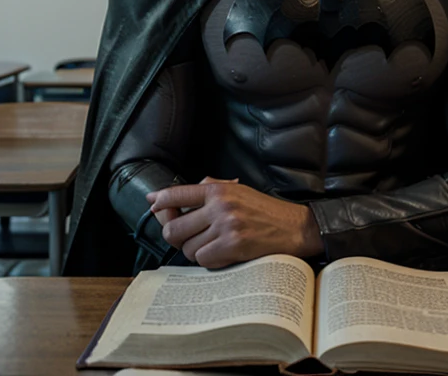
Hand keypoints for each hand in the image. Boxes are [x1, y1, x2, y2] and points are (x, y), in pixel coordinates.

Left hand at [146, 178, 322, 268]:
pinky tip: (221, 254)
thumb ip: (210, 187)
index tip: (153, 204)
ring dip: (194, 251)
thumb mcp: (238, 190)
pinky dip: (208, 260)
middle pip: (173, 227)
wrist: (294, 227)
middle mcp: (220, 206)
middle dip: (174, 236)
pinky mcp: (233, 246)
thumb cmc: (264, 210)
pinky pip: (202, 259)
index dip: (161, 201)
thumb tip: (176, 196)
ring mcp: (226, 227)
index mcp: (219, 189)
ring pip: (187, 248)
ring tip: (211, 245)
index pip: (178, 194)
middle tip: (185, 237)